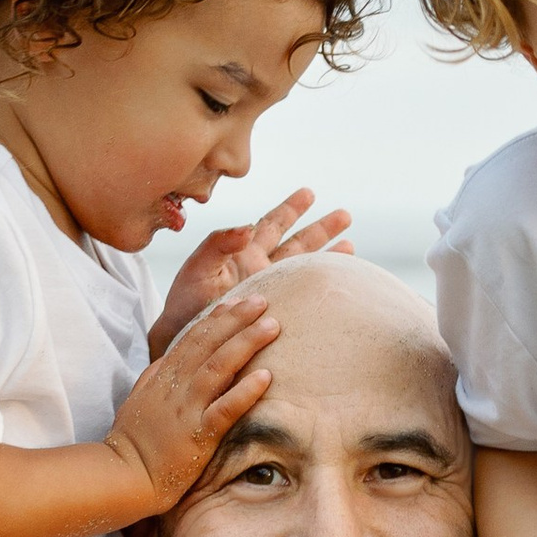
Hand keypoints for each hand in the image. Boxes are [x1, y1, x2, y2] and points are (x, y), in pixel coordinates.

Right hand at [103, 293, 279, 514]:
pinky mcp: (197, 435)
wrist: (122, 475)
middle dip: (237, 320)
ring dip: (247, 343)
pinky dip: (245, 392)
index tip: (237, 302)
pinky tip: (267, 376)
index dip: (217, 318)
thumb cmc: (132, 441)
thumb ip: (157, 376)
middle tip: (262, 301)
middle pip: (209, 343)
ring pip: (219, 367)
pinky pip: (225, 409)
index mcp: (164, 377)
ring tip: (271, 326)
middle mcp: (176, 387)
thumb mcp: (140, 399)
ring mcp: (186, 409)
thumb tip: (171, 358)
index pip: (193, 338)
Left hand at [147, 188, 351, 358]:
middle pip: (297, 244)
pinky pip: (306, 298)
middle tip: (346, 215)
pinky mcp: (279, 314)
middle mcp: (261, 270)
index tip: (309, 193)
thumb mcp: (197, 269)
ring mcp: (272, 292)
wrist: (185, 342)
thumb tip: (249, 226)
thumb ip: (219, 244)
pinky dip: (323, 289)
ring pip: (306, 268)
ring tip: (351, 247)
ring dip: (328, 257)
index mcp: (243, 253)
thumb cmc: (185, 307)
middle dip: (321, 229)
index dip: (290, 209)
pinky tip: (340, 285)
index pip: (271, 225)